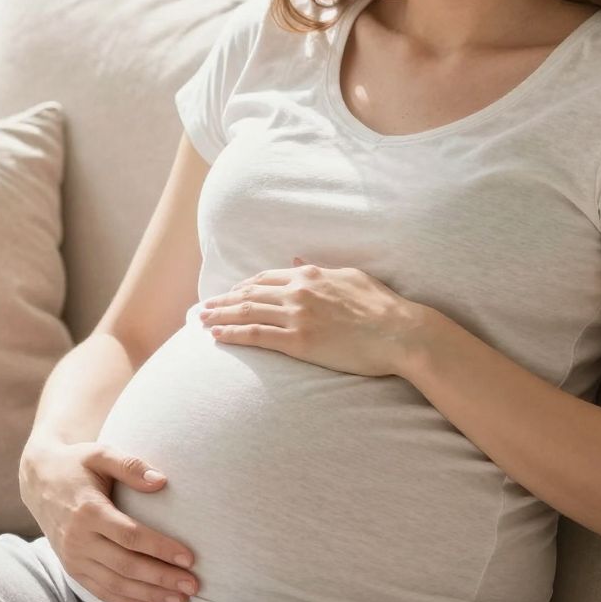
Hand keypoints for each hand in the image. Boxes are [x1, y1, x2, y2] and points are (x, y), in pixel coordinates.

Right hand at [18, 438, 200, 601]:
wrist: (38, 481)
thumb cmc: (77, 464)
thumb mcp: (100, 453)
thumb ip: (131, 465)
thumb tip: (162, 481)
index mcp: (88, 511)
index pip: (131, 536)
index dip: (161, 549)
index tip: (190, 558)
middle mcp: (78, 538)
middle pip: (126, 565)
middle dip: (162, 578)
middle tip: (193, 585)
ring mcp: (73, 557)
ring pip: (115, 584)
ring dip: (149, 595)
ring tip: (181, 600)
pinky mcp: (71, 568)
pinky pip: (100, 591)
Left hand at [198, 257, 416, 378]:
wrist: (399, 332)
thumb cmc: (382, 306)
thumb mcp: (350, 276)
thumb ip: (319, 269)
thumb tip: (296, 260)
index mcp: (311, 274)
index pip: (266, 277)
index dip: (244, 286)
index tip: (230, 294)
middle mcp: (299, 291)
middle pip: (250, 293)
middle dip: (223, 300)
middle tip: (204, 308)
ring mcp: (297, 316)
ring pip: (247, 312)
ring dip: (220, 316)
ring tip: (201, 321)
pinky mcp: (299, 341)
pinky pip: (256, 335)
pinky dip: (232, 334)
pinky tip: (216, 336)